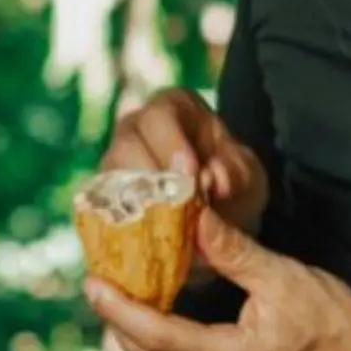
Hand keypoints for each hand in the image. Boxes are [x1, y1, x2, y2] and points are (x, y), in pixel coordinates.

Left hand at [85, 207, 350, 350]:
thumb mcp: (283, 276)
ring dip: (137, 327)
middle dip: (118, 318)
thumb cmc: (335, 321)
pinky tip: (157, 304)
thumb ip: (233, 249)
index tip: (92, 282)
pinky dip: (161, 333)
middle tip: (97, 279)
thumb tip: (192, 215)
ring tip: (117, 288)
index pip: (157, 335)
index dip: (119, 308)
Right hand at [104, 88, 268, 239]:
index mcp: (173, 110)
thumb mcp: (247, 176)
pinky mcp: (107, 199)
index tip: (191, 173)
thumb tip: (213, 178)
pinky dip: (124, 226)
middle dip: (150, 177)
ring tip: (163, 229)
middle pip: (127, 145)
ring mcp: (116, 165)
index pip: (161, 115)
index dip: (171, 143)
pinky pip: (104, 211)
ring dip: (136, 205)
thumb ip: (235, 174)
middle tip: (175, 206)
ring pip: (110, 179)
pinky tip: (146, 241)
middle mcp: (136, 130)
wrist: (223, 216)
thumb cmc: (233, 183)